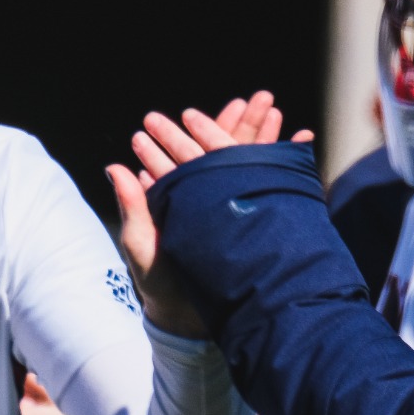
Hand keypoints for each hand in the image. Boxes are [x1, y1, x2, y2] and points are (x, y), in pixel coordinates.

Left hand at [106, 92, 305, 338]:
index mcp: (181, 195)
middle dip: (245, 124)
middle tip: (261, 97)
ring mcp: (232, 209)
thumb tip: (114, 166)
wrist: (189, 317)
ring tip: (280, 112)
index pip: (193, 153)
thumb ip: (133, 203)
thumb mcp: (142, 241)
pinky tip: (299, 144)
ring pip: (250, 166)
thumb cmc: (159, 281)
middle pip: (227, 152)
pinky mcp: (253, 223)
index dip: (202, 129)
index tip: (216, 106)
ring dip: (266, 139)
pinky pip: (270, 188)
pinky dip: (284, 167)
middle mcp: (207, 198)